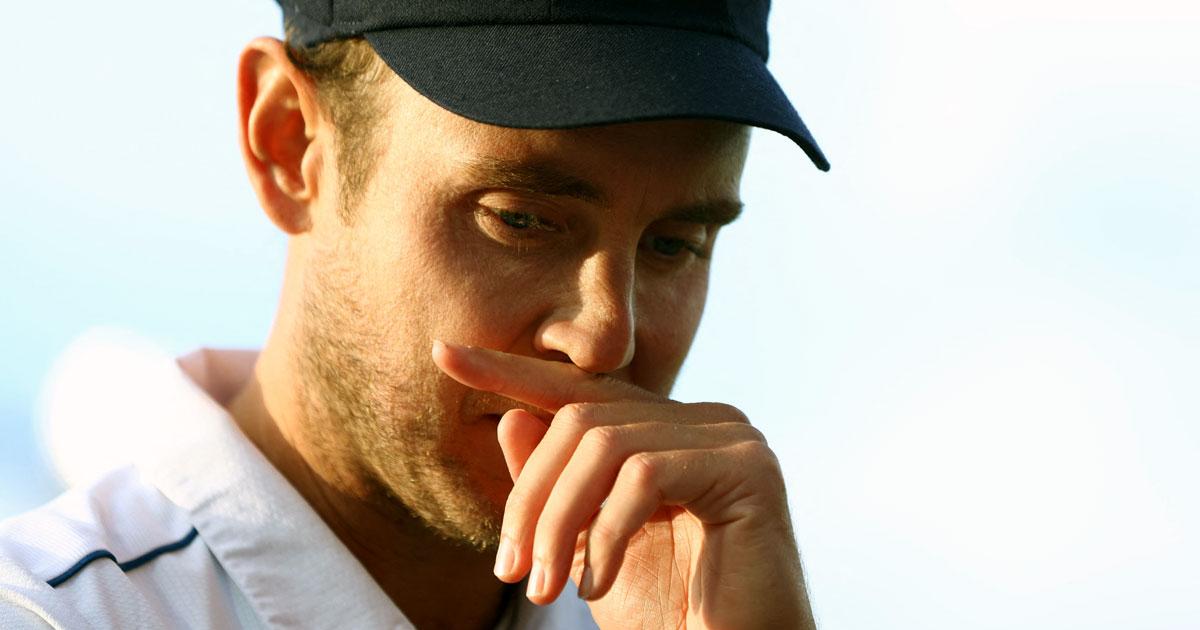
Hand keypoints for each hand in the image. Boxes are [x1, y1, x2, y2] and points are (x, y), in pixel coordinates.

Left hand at [432, 341, 814, 629]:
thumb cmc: (672, 615)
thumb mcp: (590, 548)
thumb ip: (557, 486)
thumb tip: (510, 419)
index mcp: (670, 432)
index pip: (582, 393)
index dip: (511, 372)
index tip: (445, 353)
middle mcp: (705, 421)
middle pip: (581, 420)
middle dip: (530, 498)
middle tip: (509, 571)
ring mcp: (732, 437)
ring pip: (604, 444)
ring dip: (558, 522)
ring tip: (545, 589)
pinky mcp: (750, 467)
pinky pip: (645, 475)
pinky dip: (605, 534)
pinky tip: (596, 585)